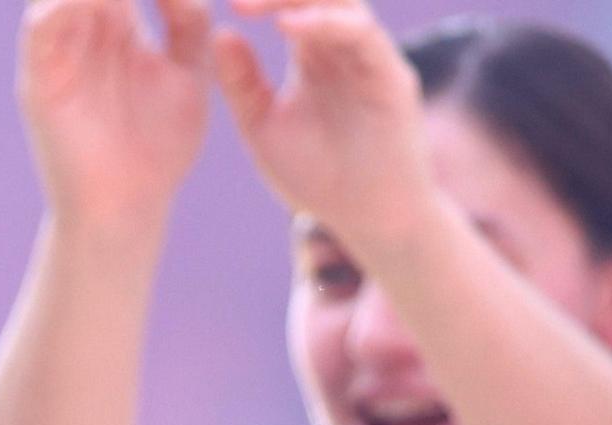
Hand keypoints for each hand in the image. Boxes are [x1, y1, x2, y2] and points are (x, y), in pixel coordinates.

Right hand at [19, 0, 215, 233]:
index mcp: (116, 25)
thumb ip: (188, 21)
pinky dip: (63, 5)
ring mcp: (57, 54)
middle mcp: (82, 31)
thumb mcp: (188, 72)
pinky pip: (42, 26)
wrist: (130, 207)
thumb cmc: (158, 147)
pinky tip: (99, 0)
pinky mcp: (38, 82)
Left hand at [212, 0, 439, 256]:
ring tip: (251, 3)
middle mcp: (343, 46)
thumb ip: (242, 82)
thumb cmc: (316, 174)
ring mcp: (370, 57)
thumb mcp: (262, 124)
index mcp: (312, 52)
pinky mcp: (391, 76)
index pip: (286, 3)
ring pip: (342, 2)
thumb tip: (219, 33)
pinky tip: (289, 27)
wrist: (365, 217)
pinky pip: (362, 36)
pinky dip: (327, 25)